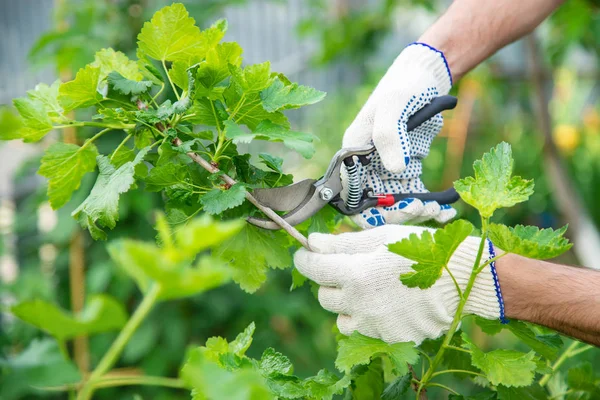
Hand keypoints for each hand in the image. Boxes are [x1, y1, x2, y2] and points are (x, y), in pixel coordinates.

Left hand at [294, 225, 502, 344]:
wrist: (464, 279)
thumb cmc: (423, 249)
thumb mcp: (381, 236)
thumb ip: (342, 242)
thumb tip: (312, 243)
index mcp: (355, 274)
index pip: (312, 269)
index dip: (305, 259)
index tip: (305, 253)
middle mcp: (360, 305)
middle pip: (324, 296)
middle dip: (330, 281)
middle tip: (348, 268)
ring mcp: (375, 325)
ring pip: (343, 319)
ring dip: (347, 305)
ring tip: (368, 289)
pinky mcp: (391, 337)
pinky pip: (368, 330)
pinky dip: (370, 317)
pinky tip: (389, 302)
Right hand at [342, 43, 455, 227]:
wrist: (426, 76)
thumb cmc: (405, 86)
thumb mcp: (394, 104)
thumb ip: (388, 135)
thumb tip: (395, 170)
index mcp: (353, 153)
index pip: (351, 195)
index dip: (372, 210)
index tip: (401, 206)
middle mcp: (365, 166)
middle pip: (373, 207)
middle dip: (398, 215)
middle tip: (423, 209)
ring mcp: (385, 169)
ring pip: (394, 206)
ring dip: (415, 214)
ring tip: (438, 209)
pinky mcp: (405, 170)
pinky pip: (412, 196)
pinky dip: (429, 207)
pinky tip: (447, 210)